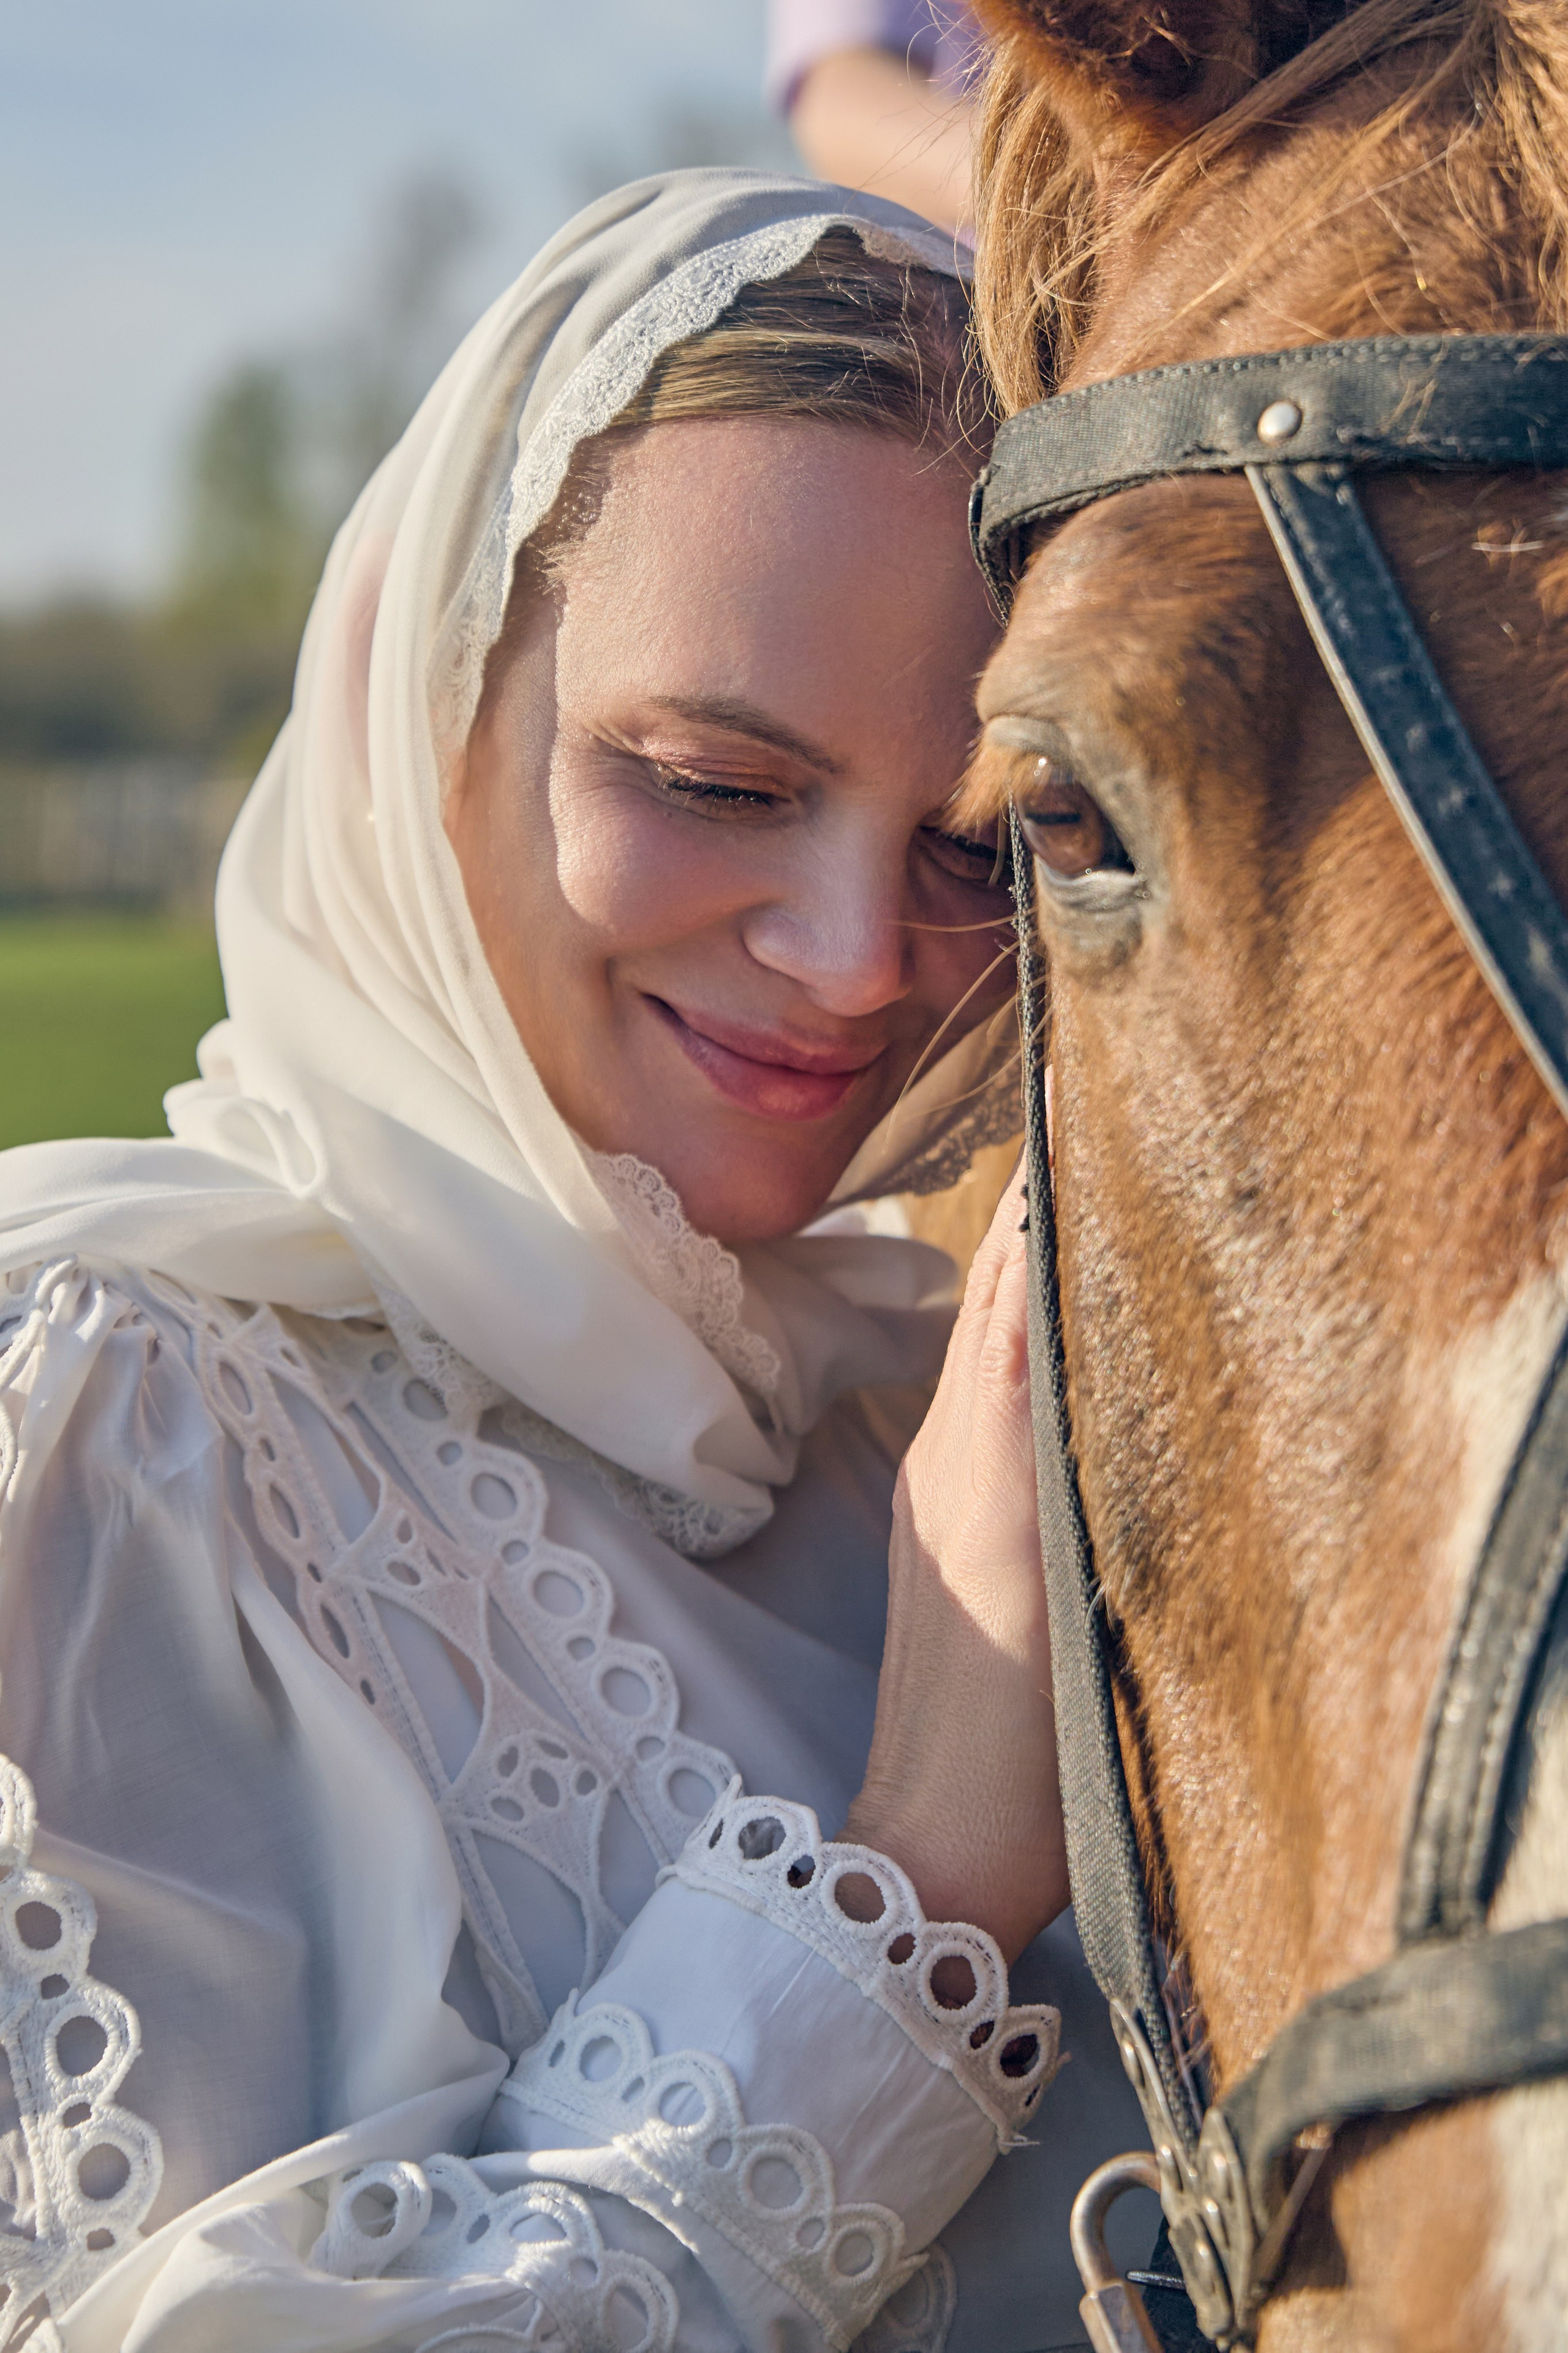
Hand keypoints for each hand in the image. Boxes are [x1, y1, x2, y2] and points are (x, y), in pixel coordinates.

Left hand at [843, 1165, 1069, 1961]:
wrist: (936, 1843)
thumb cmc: (1026, 1755)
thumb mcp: (1089, 1607)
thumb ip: (1093, 1479)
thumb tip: (1114, 1366)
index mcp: (988, 1462)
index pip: (1018, 1293)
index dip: (1047, 1204)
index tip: (1078, 1116)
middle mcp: (950, 1454)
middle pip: (995, 1299)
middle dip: (1037, 1212)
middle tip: (1088, 1123)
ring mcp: (934, 1487)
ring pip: (982, 1339)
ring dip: (1021, 1264)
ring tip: (1072, 1191)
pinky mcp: (931, 1525)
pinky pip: (972, 1392)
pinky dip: (1008, 1332)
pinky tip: (1043, 1321)